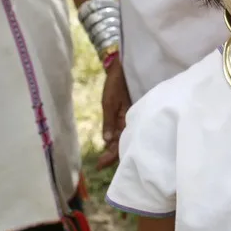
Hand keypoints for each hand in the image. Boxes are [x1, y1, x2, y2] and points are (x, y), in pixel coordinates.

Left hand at [96, 54, 131, 170]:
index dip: (111, 156)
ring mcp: (131, 116)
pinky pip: (126, 129)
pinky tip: (113, 141)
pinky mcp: (129, 112)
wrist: (123, 65)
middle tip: (100, 165)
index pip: (121, 142)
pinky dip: (120, 137)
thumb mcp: (109, 101)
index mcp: (128, 118)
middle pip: (125, 142)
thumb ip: (109, 121)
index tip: (99, 166)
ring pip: (126, 136)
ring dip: (116, 147)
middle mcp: (131, 119)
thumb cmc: (116, 82)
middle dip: (113, 155)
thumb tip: (107, 141)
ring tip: (105, 157)